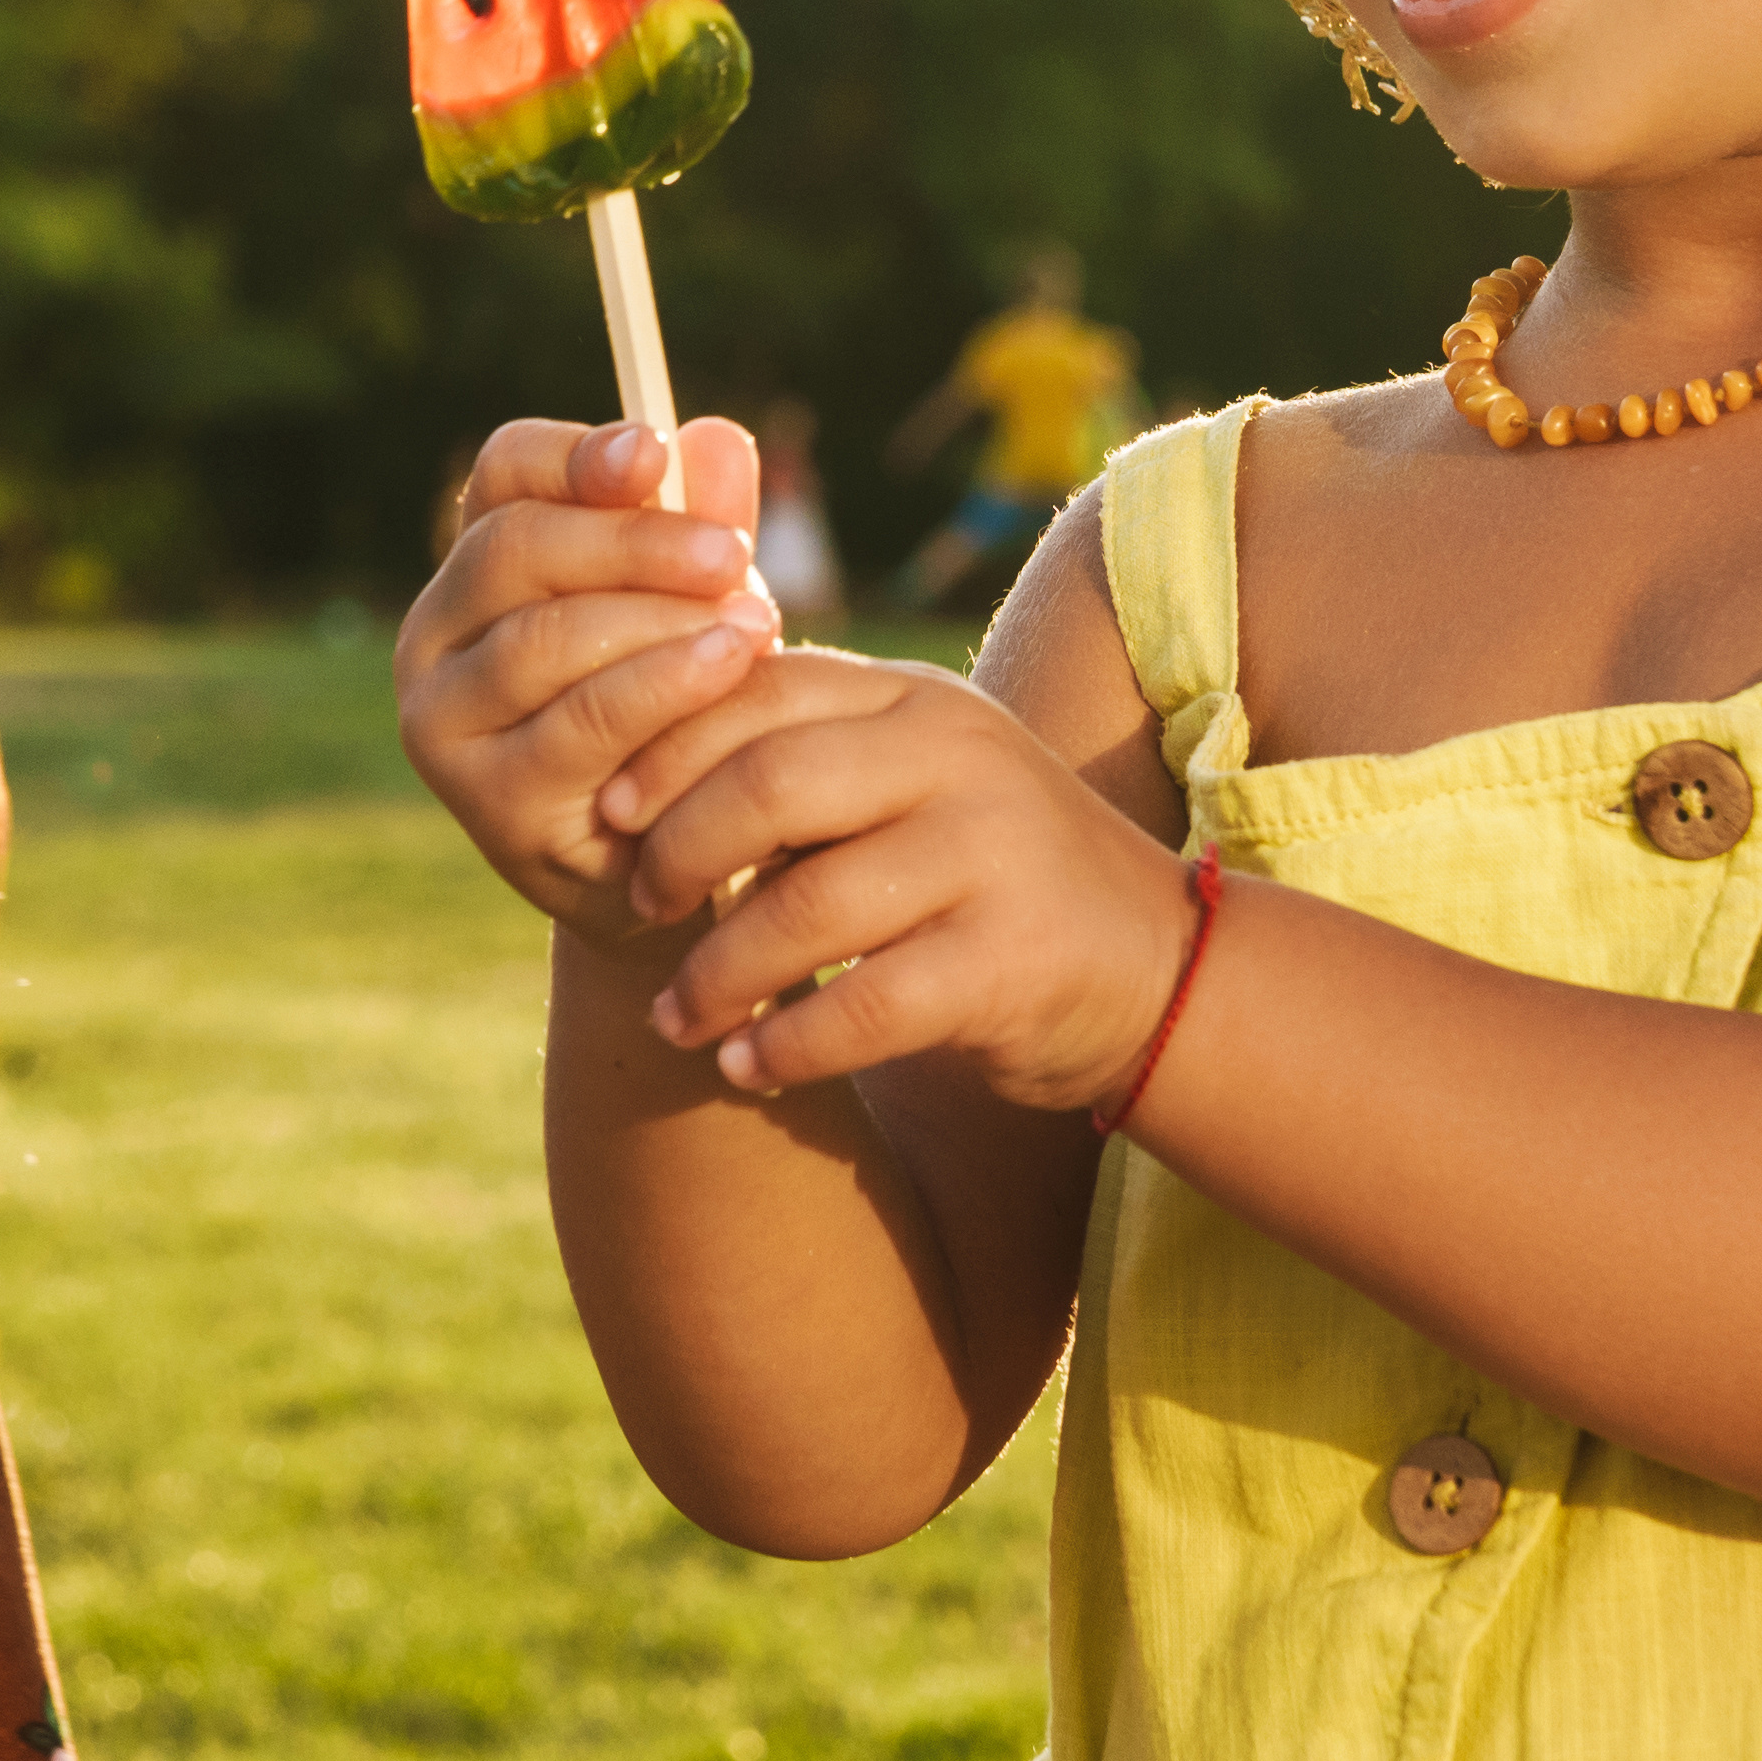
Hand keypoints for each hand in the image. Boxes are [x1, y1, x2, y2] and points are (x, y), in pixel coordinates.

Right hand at [396, 417, 785, 926]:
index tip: (651, 453)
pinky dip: (661, 689)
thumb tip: (713, 435)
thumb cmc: (680, 720)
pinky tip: (728, 670)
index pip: (503, 477)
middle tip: (732, 555)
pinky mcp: (486, 801)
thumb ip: (700, 531)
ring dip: (659, 620)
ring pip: (547, 639)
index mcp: (477, 568)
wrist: (671, 876)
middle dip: (636, 543)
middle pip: (519, 548)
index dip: (574, 454)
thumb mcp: (695, 613)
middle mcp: (435, 639)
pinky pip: (579, 724)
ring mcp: (447, 724)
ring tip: (755, 622)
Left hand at [594, 650, 1204, 1114]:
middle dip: (678, 854)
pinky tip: (747, 1068)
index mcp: (918, 699)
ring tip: (675, 1018)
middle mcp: (959, 759)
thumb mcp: (909, 780)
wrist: (1154, 964)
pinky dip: (786, 1046)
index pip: (762, 692)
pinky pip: (860, 1007)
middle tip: (637, 910)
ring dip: (716, 973)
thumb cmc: (987, 872)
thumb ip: (805, 757)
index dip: (666, 751)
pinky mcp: (1008, 962)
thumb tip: (626, 767)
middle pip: (770, 785)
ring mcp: (991, 857)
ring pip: (805, 907)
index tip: (607, 814)